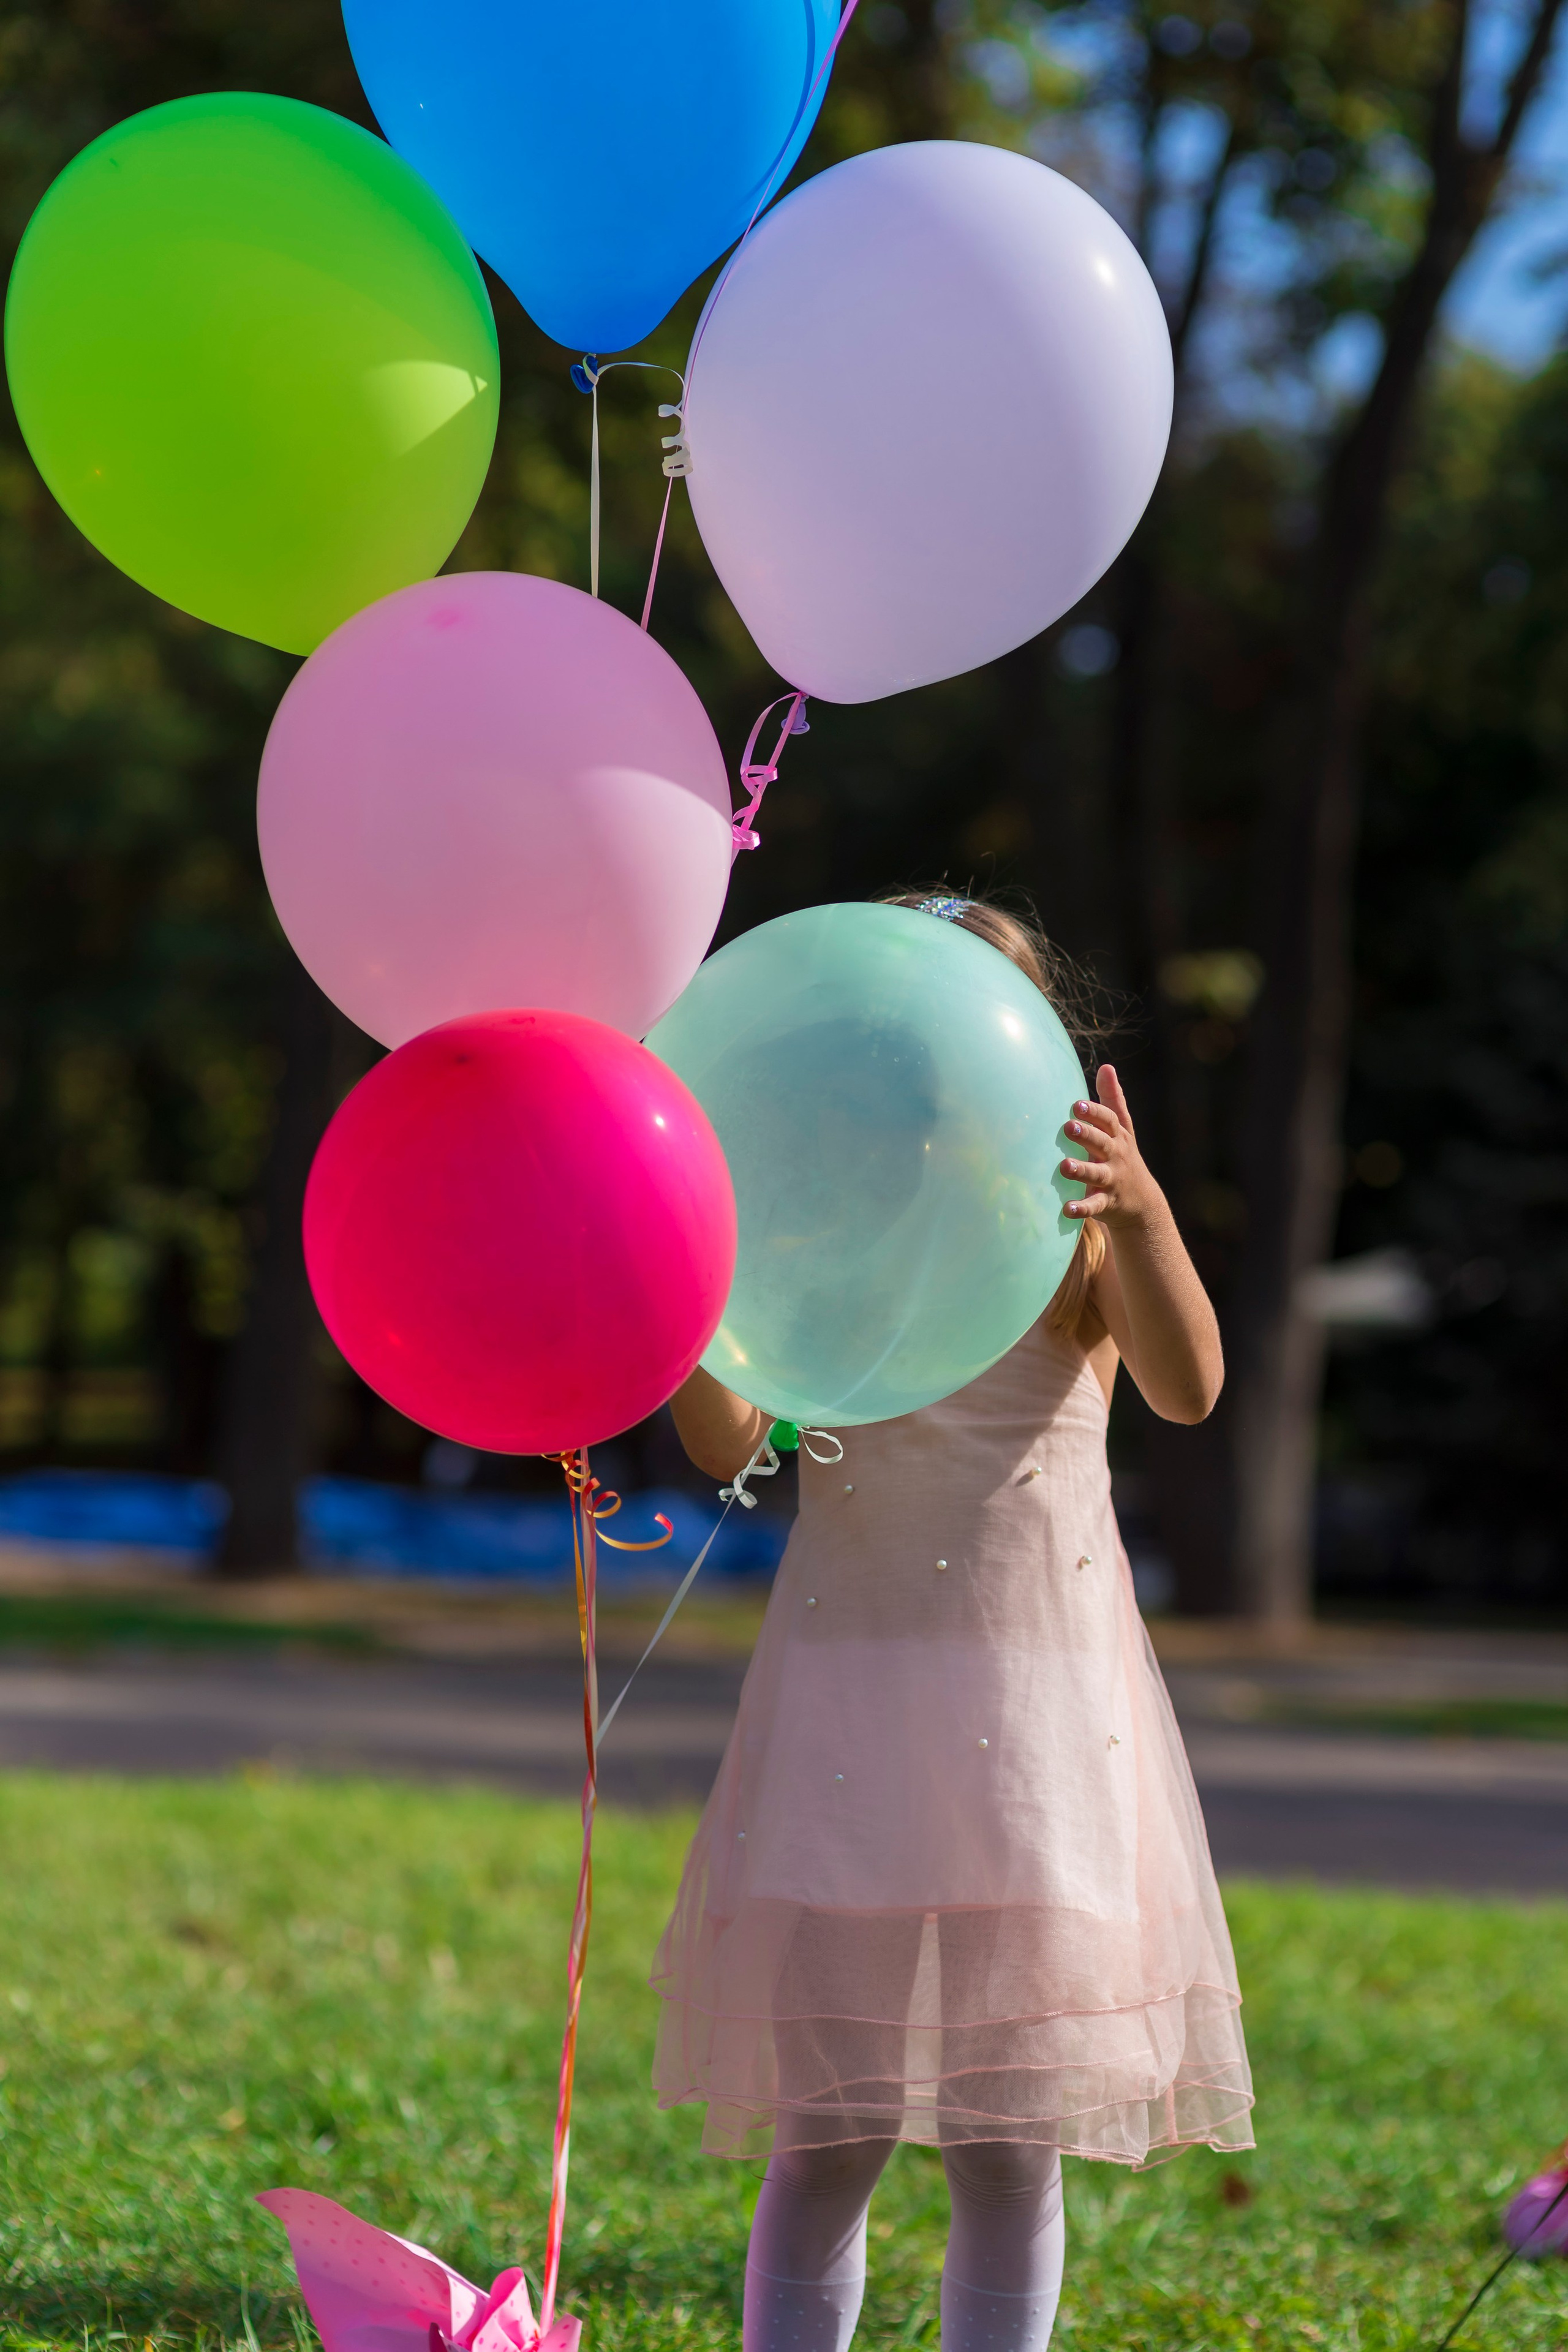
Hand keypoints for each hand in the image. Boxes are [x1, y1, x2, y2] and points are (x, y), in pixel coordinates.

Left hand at [1060, 1066, 1160, 1230]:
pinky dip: (1081, 1208)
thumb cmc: (1123, 1156)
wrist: (1142, 1202)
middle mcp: (1116, 1156)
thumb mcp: (1122, 1128)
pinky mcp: (1106, 1202)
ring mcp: (1112, 1179)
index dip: (1094, 1112)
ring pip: (1096, 1173)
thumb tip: (1106, 1066)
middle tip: (1068, 1127)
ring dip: (1081, 1170)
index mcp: (1117, 1136)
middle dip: (1086, 1135)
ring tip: (1064, 1166)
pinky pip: (1094, 1205)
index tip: (1077, 1104)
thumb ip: (1112, 1099)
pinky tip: (1066, 1209)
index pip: (1108, 1120)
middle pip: (1102, 1143)